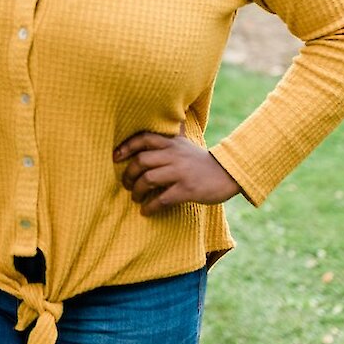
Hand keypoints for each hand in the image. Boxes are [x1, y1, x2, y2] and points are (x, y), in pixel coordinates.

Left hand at [113, 122, 241, 215]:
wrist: (228, 174)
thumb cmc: (201, 162)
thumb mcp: (185, 145)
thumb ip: (169, 140)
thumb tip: (153, 133)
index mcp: (172, 143)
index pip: (144, 138)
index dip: (126, 147)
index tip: (115, 157)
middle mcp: (174, 155)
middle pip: (141, 161)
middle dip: (128, 174)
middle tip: (126, 183)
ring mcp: (181, 172)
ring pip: (148, 179)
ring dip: (137, 191)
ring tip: (135, 198)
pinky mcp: (187, 189)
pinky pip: (162, 199)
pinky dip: (150, 206)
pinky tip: (146, 211)